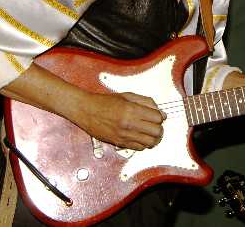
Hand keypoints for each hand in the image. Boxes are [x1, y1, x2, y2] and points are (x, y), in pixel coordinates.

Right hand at [0, 64, 165, 151]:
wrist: (85, 110)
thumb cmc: (104, 102)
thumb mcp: (127, 96)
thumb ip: (145, 102)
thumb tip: (159, 111)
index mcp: (131, 110)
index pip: (157, 118)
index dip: (160, 117)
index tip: (157, 116)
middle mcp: (129, 124)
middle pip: (156, 132)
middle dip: (158, 129)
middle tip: (155, 125)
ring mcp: (124, 135)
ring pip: (149, 143)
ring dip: (152, 138)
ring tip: (149, 133)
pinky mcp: (119, 143)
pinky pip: (138, 148)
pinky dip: (143, 144)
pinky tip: (139, 137)